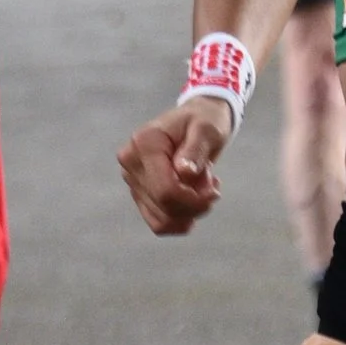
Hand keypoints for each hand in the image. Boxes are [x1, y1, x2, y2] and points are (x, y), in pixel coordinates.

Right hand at [117, 99, 229, 236]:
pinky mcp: (139, 193)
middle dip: (195, 203)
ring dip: (191, 211)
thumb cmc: (204, 121)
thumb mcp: (207, 129)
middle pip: (164, 206)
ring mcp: (132, 179)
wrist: (197, 121)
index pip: (166, 190)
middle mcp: (131, 162)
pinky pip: (158, 223)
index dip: (194, 200)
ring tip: (202, 186)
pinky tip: (194, 201)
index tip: (215, 190)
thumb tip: (184, 173)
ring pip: (162, 219)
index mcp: (145, 143)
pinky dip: (181, 219)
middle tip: (211, 183)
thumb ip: (195, 150)